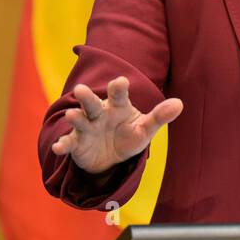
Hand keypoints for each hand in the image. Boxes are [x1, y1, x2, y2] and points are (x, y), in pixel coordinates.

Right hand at [50, 75, 183, 175]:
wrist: (110, 157)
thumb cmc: (128, 136)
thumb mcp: (145, 129)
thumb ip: (159, 117)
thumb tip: (180, 103)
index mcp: (118, 107)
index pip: (119, 95)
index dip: (119, 88)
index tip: (121, 81)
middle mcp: (99, 114)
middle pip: (93, 104)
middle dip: (87, 97)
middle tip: (82, 89)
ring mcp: (86, 127)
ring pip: (79, 120)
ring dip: (75, 118)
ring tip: (71, 115)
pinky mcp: (76, 143)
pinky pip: (69, 143)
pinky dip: (63, 145)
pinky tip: (59, 148)